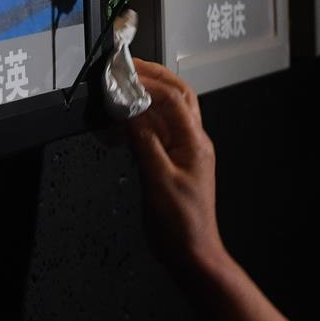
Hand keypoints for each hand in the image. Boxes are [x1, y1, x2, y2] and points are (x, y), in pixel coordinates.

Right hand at [126, 58, 224, 277]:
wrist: (191, 254)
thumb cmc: (180, 224)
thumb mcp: (158, 180)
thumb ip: (143, 142)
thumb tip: (128, 111)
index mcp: (195, 141)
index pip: (173, 98)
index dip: (149, 82)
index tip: (124, 75)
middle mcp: (192, 140)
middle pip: (178, 95)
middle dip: (155, 76)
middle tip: (129, 67)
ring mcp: (183, 150)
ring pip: (169, 110)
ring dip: (149, 93)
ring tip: (126, 84)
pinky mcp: (172, 160)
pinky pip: (159, 129)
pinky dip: (142, 117)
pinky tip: (126, 117)